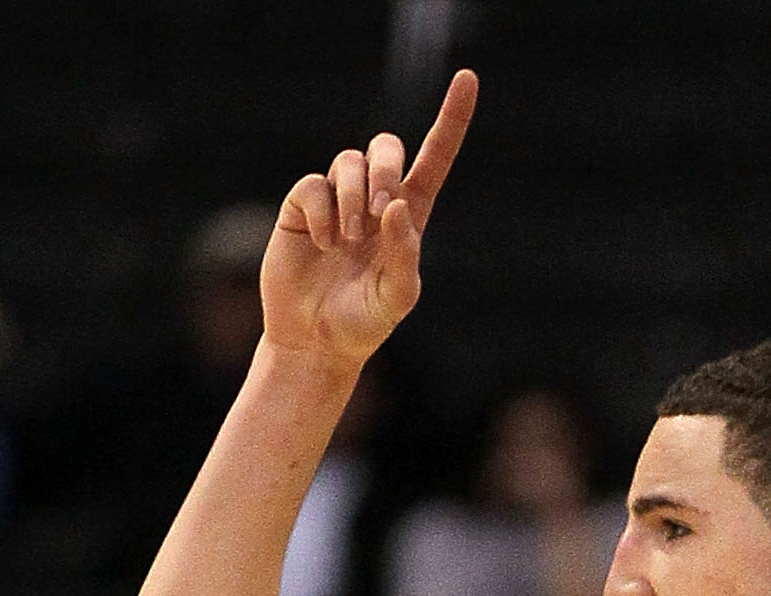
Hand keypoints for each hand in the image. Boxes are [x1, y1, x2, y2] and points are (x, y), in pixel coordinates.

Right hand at [262, 70, 475, 363]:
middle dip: (386, 170)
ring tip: (347, 241)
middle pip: (387, 147)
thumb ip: (405, 255)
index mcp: (408, 216)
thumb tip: (396, 206)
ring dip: (353, 198)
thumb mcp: (396, 298)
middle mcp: (374, 200)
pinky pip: (314, 184)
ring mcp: (337, 200)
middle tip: (380, 211)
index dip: (451, 118)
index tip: (467, 79)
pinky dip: (323, 212)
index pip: (436, 157)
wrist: (313, 341)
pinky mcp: (303, 207)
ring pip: (349, 161)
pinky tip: (324, 244)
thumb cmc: (362, 323)